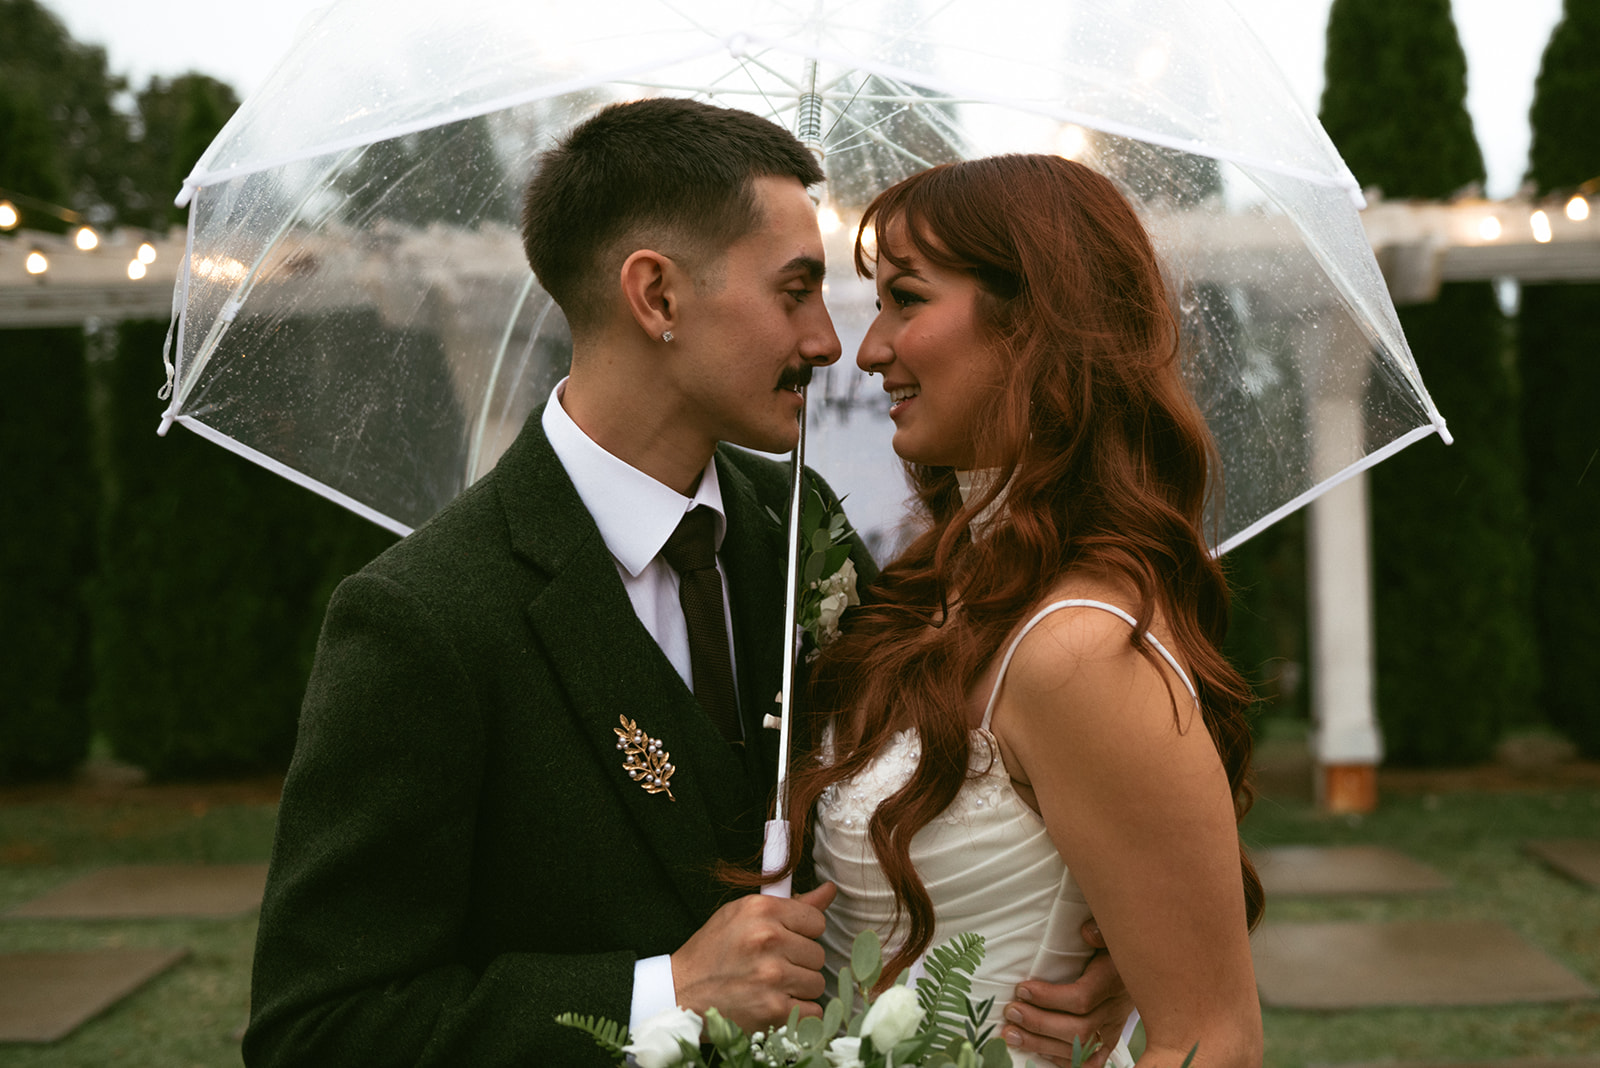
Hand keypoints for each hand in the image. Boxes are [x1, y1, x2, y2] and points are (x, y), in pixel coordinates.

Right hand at [670, 882, 836, 1032]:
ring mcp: (772, 976)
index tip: (785, 941)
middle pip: (818, 954)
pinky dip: (798, 1013)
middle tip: (771, 967)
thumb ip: (791, 905)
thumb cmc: (713, 952)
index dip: (803, 933)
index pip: (816, 920)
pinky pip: (813, 1012)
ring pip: (817, 983)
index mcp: (761, 910)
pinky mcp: (774, 1009)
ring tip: (770, 986)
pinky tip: (774, 1004)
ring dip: (799, 988)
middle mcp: (768, 939)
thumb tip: (830, 891)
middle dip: (799, 962)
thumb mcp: (743, 916)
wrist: (681, 993)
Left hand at [1001, 920, 1133, 1067]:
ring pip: (1079, 1048)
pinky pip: (1091, 1061)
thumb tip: (1086, 932)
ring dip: (1041, 1044)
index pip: (1082, 998)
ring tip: (1012, 1034)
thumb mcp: (1112, 932)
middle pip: (1078, 1028)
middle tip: (1011, 1012)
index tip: (1022, 989)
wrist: (1146, 969)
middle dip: (1039, 1023)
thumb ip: (1101, 930)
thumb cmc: (1117, 947)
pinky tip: (1040, 1053)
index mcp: (1114, 979)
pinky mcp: (1110, 1040)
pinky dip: (1064, 1061)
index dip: (1049, 998)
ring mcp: (1113, 1028)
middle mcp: (1115, 1009)